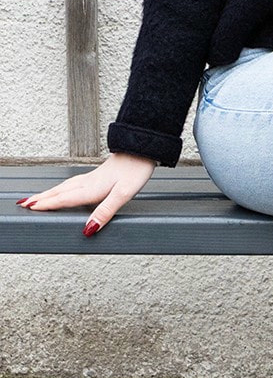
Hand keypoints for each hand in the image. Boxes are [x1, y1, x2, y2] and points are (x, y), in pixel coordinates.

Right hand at [16, 152, 156, 236]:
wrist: (143, 148)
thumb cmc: (136, 169)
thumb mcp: (123, 194)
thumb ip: (105, 211)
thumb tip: (88, 229)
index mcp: (91, 188)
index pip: (64, 198)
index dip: (47, 204)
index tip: (29, 208)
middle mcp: (88, 182)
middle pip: (60, 192)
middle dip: (42, 198)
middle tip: (24, 204)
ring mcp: (92, 177)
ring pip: (65, 186)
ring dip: (50, 192)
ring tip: (37, 198)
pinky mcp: (99, 174)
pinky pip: (73, 183)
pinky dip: (62, 188)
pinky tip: (65, 189)